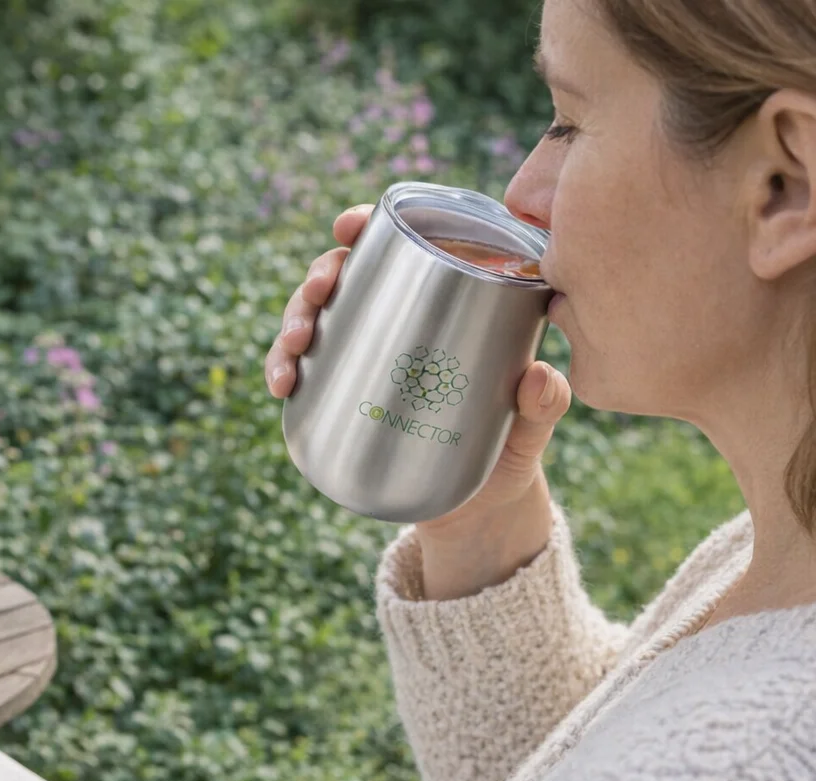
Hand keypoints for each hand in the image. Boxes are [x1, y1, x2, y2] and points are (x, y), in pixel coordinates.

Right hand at [265, 203, 571, 530]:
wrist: (477, 508)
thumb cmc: (510, 449)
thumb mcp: (533, 424)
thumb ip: (544, 402)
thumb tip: (535, 378)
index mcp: (445, 306)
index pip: (401, 251)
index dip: (367, 230)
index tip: (347, 228)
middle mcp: (398, 325)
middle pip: (346, 280)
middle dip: (318, 278)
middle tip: (317, 297)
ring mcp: (366, 362)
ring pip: (315, 323)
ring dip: (292, 324)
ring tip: (294, 351)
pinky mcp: (343, 400)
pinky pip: (304, 375)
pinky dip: (283, 372)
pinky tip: (280, 386)